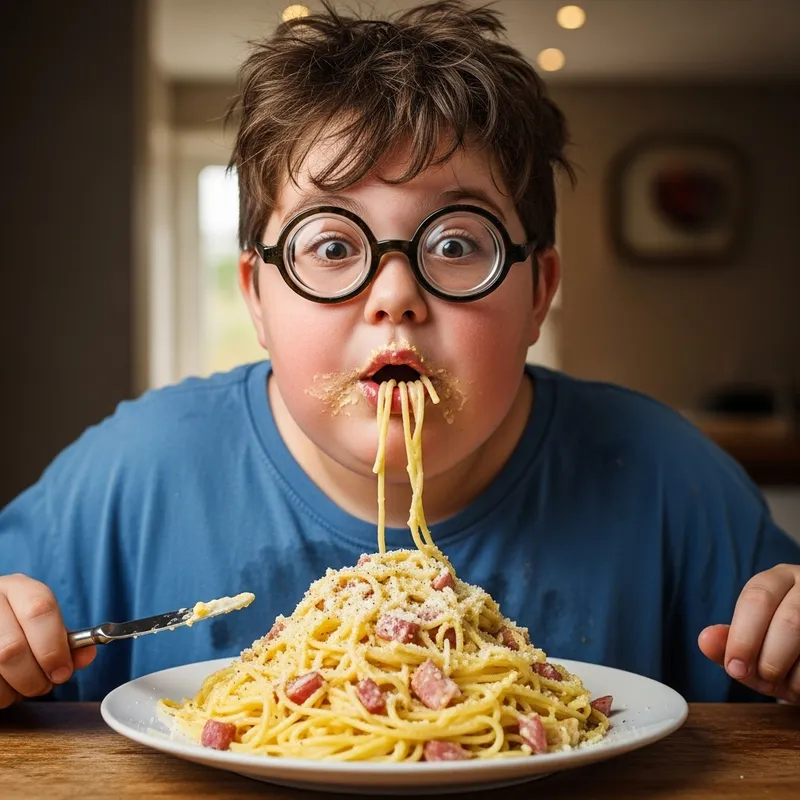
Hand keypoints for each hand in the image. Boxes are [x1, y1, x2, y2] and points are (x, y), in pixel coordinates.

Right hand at [0, 574, 95, 707]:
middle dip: (34, 677)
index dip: (53, 646)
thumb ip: (67, 640)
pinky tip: (5, 687)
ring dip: (14, 690)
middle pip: (12, 648)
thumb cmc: (19, 625)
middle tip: (45, 685)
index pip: (39, 609)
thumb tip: (87, 656)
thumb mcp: (44, 623)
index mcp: (18, 588)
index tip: (62, 671)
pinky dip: (0, 695)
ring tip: (23, 687)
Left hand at [698, 563, 799, 702]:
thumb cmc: (787, 650)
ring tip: (790, 683)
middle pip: (789, 620)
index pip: (757, 598)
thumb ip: (730, 644)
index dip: (743, 636)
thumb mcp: (757, 647)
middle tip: (764, 679)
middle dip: (771, 657)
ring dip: (797, 675)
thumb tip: (704, 640)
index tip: (734, 667)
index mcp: (778, 579)